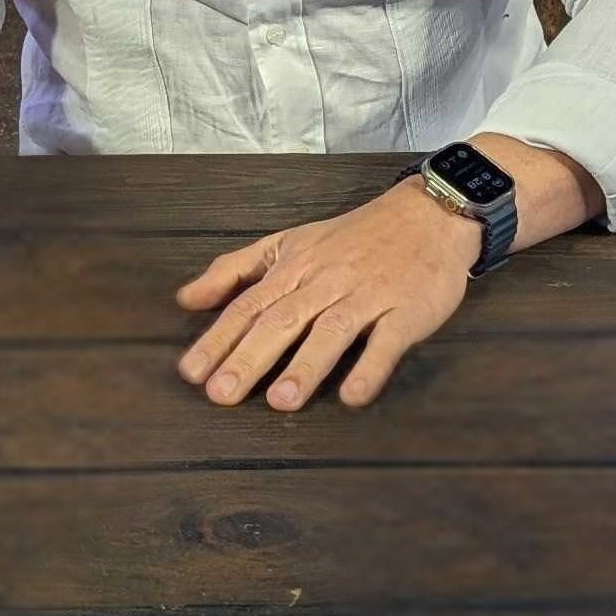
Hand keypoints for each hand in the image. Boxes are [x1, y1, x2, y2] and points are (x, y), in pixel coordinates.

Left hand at [173, 181, 481, 412]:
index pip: (249, 305)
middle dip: (250, 357)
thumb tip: (186, 298)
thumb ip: (236, 270)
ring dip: (305, 365)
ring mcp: (367, 295)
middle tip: (222, 394)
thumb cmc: (353, 236)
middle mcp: (326, 281)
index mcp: (294, 267)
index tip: (192, 372)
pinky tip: (353, 395)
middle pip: (282, 320)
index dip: (219, 339)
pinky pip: (388, 340)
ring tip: (281, 401)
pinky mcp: (407, 310)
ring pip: (331, 329)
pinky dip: (370, 367)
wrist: (429, 214)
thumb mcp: (288, 242)